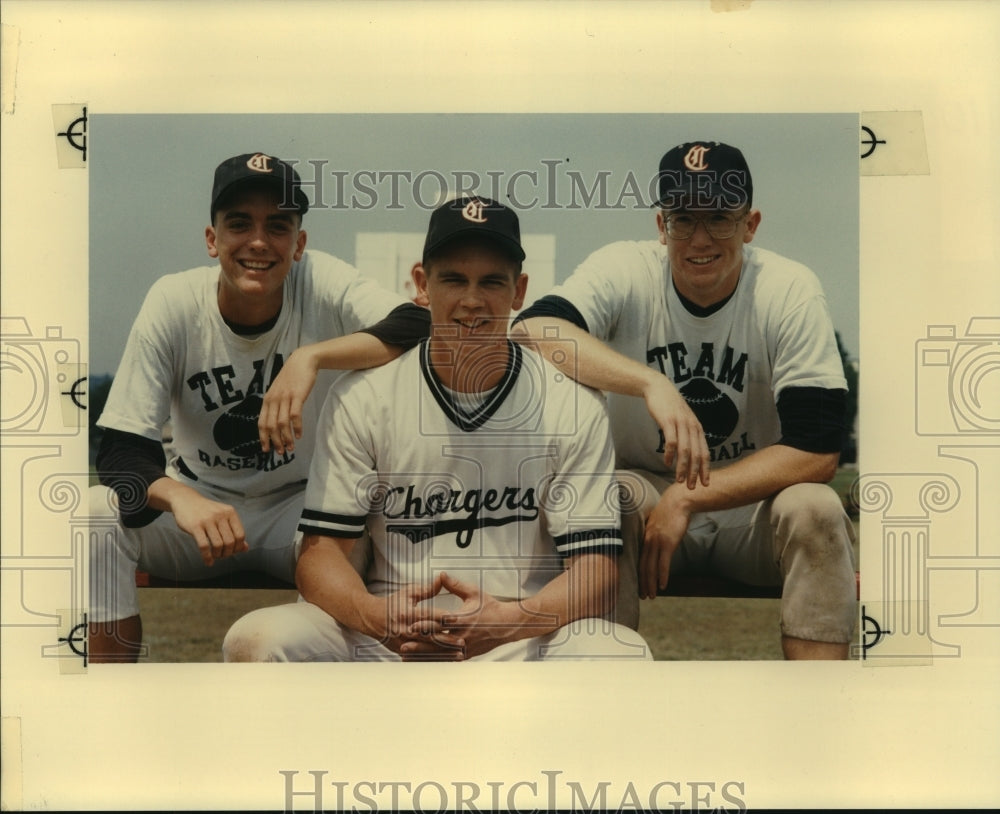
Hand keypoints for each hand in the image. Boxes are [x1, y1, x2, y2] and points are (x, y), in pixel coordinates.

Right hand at [169, 490, 247, 565]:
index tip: (232, 552)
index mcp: (230, 513)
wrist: (186, 500)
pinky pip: (204, 546)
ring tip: (215, 557)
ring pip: (218, 545)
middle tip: (222, 556)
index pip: (240, 535)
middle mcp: (220, 515)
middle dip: (227, 553)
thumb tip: (246, 548)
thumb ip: (234, 531)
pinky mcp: (195, 526)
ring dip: (218, 555)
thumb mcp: (223, 517)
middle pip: (230, 542)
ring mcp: (208, 520)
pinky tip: (208, 561)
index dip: (238, 547)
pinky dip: (207, 557)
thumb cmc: (207, 511)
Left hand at [258, 347, 318, 454]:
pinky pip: (295, 415)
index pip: (261, 423)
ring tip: (291, 448)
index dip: (263, 438)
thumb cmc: (292, 378)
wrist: (302, 361)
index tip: (266, 450)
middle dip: (275, 442)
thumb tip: (275, 422)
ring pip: (282, 423)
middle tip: (281, 452)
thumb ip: (275, 404)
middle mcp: (273, 400)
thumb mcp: (279, 391)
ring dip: (286, 438)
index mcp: (267, 400)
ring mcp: (285, 397)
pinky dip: (296, 427)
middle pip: (271, 426)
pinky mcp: (297, 395)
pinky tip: (299, 435)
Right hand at [375, 578, 464, 659]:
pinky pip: (421, 658)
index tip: (458, 618)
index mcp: (407, 613)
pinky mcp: (403, 651)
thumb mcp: (408, 593)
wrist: (372, 618)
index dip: (443, 617)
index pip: (428, 615)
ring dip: (444, 653)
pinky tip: (446, 662)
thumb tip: (442, 579)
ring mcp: (403, 642)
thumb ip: (427, 589)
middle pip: (429, 636)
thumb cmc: (393, 604)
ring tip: (459, 655)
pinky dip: (434, 660)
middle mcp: (405, 629)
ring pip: (427, 650)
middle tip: (462, 641)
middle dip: (446, 640)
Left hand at [404, 572, 520, 659]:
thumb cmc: (490, 606)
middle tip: (404, 643)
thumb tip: (441, 575)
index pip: (441, 621)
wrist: (507, 624)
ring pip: (440, 653)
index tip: (412, 623)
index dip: (426, 623)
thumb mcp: (474, 592)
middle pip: (438, 640)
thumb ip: (455, 585)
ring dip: (424, 654)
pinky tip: (423, 663)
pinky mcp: (467, 655)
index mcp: (463, 618)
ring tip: (408, 656)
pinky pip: (448, 660)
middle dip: (420, 643)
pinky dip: (434, 661)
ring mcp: (465, 647)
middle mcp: (463, 635)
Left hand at [638, 485, 692, 598]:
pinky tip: (663, 586)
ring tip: (651, 596)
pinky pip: (663, 563)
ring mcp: (657, 542)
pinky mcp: (668, 543)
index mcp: (644, 536)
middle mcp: (648, 541)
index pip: (638, 559)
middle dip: (642, 583)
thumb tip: (656, 544)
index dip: (638, 574)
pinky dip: (662, 576)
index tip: (638, 585)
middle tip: (643, 596)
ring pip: (651, 568)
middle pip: (642, 566)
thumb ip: (654, 534)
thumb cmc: (670, 512)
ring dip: (651, 584)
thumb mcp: (658, 524)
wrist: (678, 501)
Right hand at [643, 376, 709, 489]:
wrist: (659, 388)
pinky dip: (670, 454)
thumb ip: (687, 435)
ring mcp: (681, 423)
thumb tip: (688, 454)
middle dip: (695, 473)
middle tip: (692, 487)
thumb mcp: (683, 421)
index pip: (705, 453)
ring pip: (685, 450)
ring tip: (679, 480)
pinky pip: (671, 441)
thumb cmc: (670, 406)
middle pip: (696, 454)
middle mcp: (692, 427)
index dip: (706, 469)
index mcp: (697, 429)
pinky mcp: (668, 420)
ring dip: (682, 467)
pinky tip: (667, 463)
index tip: (705, 483)